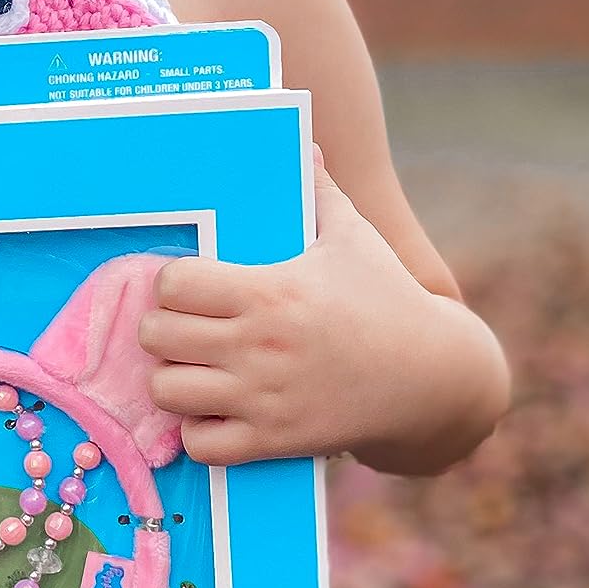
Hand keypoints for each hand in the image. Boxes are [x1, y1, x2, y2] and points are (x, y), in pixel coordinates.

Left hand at [135, 148, 453, 465]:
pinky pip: (200, 444)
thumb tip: (306, 143)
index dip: (172, 284)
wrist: (432, 379)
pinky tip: (215, 412)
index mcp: (269, 291)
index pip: (173, 283)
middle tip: (182, 329)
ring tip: (192, 369)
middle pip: (156, 336)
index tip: (190, 288)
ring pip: (166, 391)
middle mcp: (258, 345)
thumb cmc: (389, 301)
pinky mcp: (273, 441)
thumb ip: (320, 191)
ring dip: (172, 380)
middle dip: (162, 330)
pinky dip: (197, 432)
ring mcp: (262, 397)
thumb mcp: (354, 240)